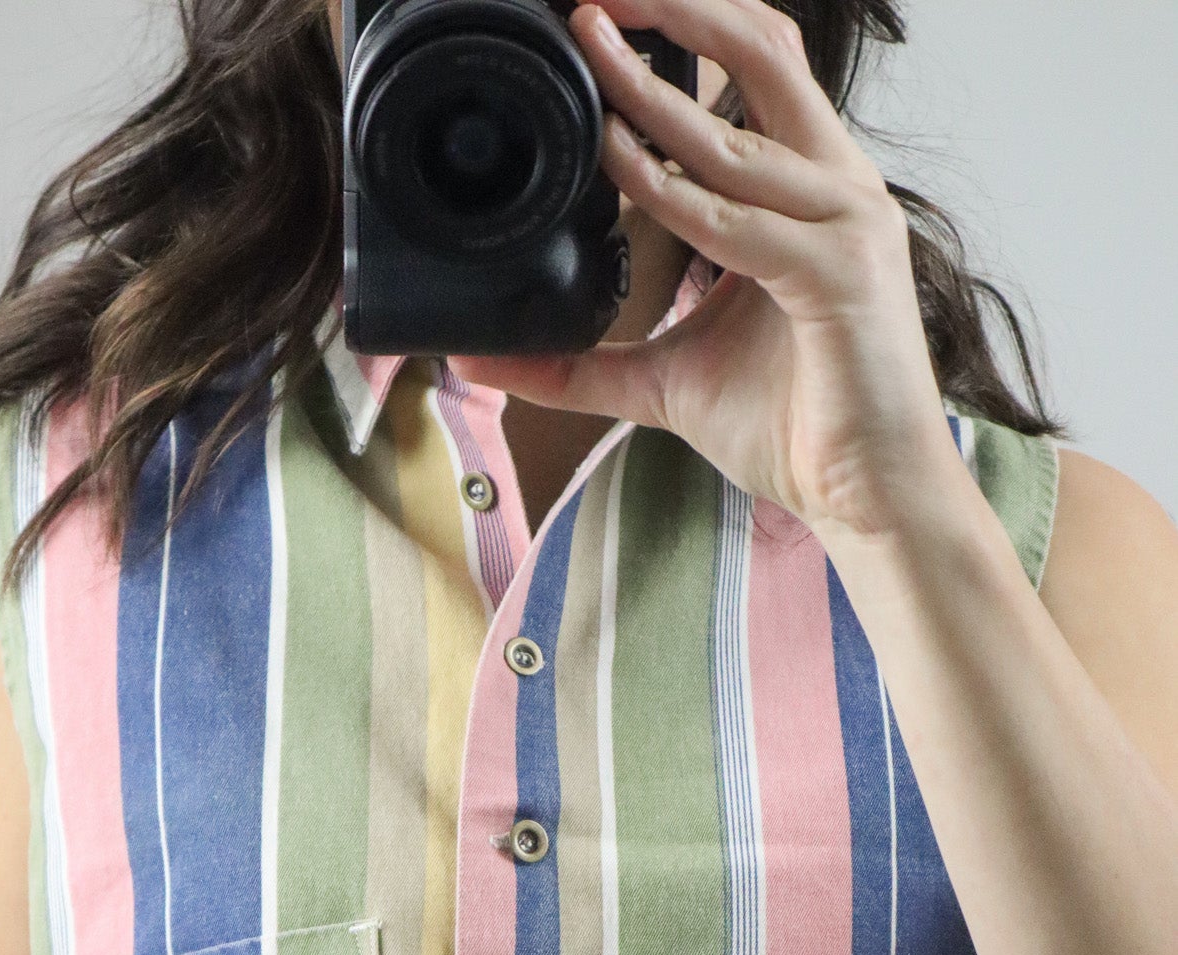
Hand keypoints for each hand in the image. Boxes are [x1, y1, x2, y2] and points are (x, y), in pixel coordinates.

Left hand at [450, 0, 966, 541]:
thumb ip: (584, 365)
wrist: (873, 499)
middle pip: (763, 50)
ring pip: (739, 129)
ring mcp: (845, 223)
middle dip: (676, 7)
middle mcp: (835, 187)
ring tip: (588, 44)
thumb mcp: (666, 384)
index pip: (754, 68)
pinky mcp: (839, 276)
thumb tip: (488, 362)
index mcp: (808, 190)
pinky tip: (616, 161)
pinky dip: (671, 189)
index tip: (600, 11)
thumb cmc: (799, 430)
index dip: (683, 23)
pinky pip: (737, 219)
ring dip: (652, 86)